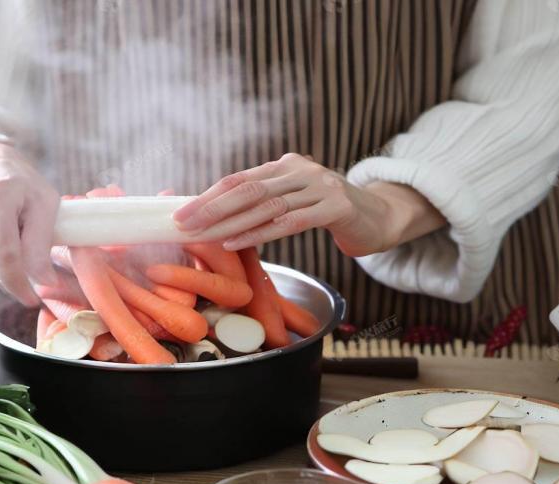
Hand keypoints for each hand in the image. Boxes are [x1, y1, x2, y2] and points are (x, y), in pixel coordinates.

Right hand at [0, 143, 59, 305]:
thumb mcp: (45, 207)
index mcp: (1, 193)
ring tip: (6, 249)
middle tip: (23, 279)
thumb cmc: (25, 187)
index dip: (18, 283)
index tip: (32, 299)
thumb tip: (44, 282)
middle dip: (6, 279)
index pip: (6, 254)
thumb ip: (42, 245)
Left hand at [173, 153, 445, 255]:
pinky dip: (261, 232)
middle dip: (211, 207)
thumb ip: (265, 203)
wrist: (379, 217)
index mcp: (285, 166)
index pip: (239, 179)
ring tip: (204, 237)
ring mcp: (320, 186)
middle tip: (184, 224)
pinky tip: (237, 241)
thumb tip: (217, 218)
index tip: (180, 212)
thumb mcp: (295, 201)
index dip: (208, 196)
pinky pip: (291, 221)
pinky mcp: (336, 206)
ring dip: (230, 223)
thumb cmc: (328, 213)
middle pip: (247, 188)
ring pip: (266, 205)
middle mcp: (300, 170)